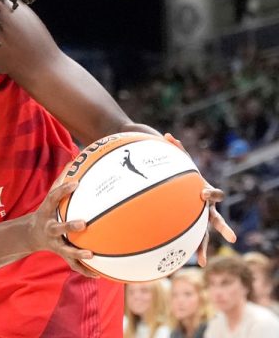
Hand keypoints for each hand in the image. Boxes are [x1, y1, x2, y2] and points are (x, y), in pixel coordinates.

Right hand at [30, 180, 97, 277]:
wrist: (31, 235)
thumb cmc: (47, 212)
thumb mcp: (50, 199)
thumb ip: (61, 181)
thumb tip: (75, 160)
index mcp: (47, 212)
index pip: (53, 198)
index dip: (62, 191)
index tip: (75, 183)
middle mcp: (50, 229)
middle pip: (58, 228)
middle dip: (69, 226)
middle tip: (83, 223)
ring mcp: (55, 243)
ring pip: (65, 250)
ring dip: (77, 253)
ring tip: (91, 254)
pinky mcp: (61, 254)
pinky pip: (73, 265)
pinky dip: (84, 270)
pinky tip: (99, 274)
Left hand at [164, 133, 236, 265]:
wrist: (186, 188)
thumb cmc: (183, 176)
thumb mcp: (182, 165)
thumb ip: (177, 151)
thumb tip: (167, 135)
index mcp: (205, 193)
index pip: (213, 194)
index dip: (210, 194)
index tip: (204, 194)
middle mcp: (207, 209)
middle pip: (216, 219)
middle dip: (223, 228)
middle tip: (231, 238)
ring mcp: (201, 220)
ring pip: (205, 236)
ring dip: (203, 248)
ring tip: (202, 262)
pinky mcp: (193, 227)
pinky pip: (193, 240)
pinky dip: (194, 251)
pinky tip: (196, 264)